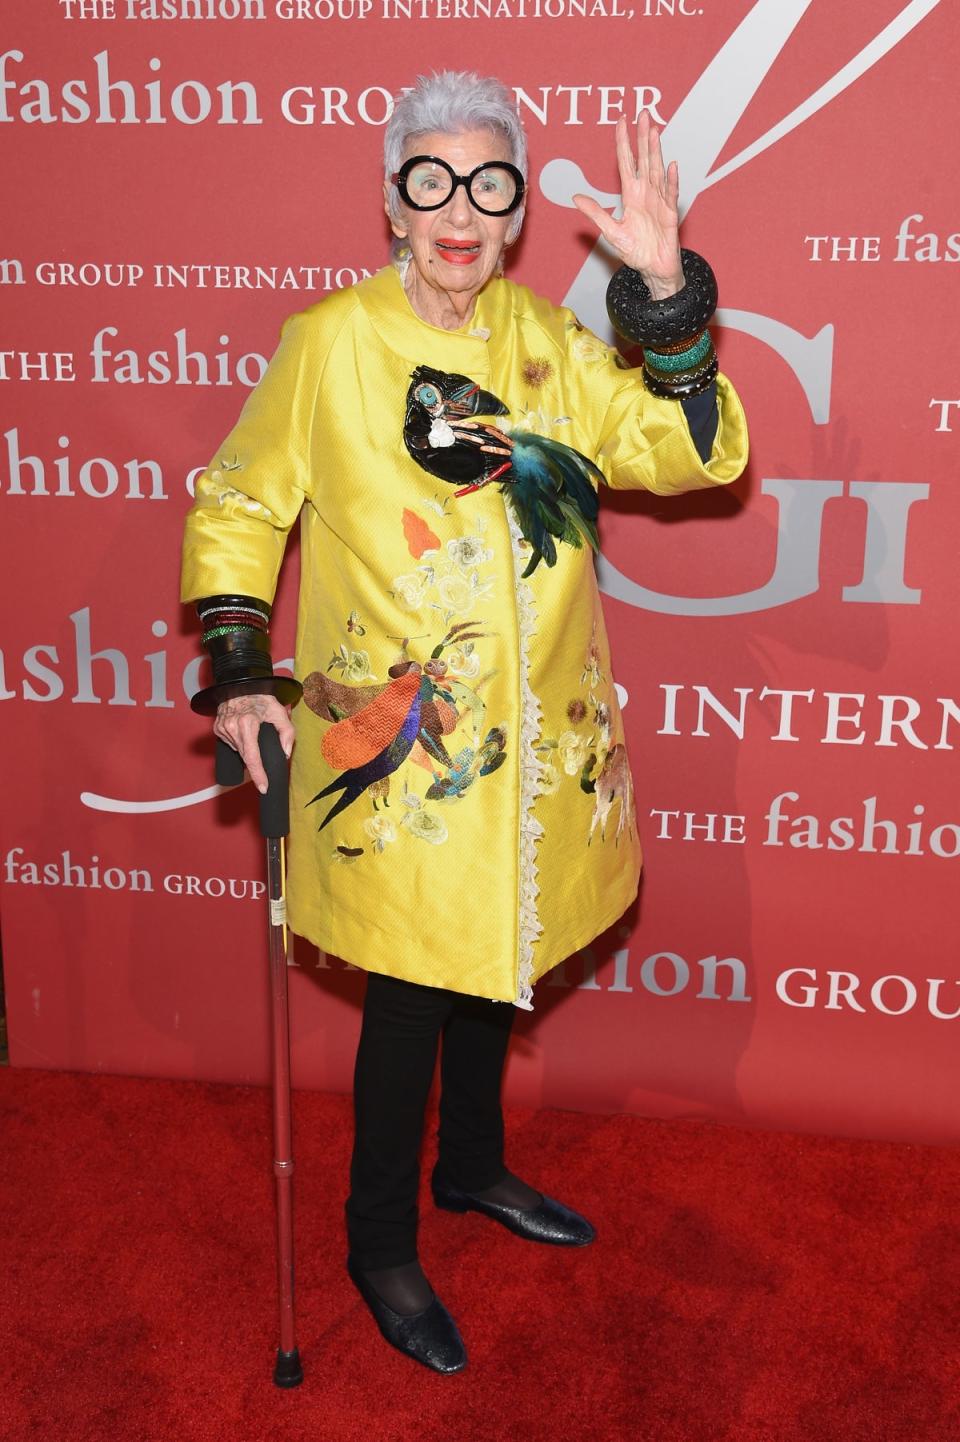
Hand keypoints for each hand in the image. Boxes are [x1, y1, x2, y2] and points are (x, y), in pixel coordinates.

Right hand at [214, 693, 294, 794]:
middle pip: (245, 756)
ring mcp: (222, 728)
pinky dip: (238, 742)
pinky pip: (230, 743)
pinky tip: (243, 732)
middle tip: (262, 750)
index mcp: (247, 724)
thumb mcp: (280, 711)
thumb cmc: (261, 695)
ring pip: (237, 750)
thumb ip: (287, 733)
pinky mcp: (217, 728)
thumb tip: (284, 753)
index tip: (263, 788)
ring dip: (247, 749)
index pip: (252, 757)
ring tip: (253, 733)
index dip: (258, 775)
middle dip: (255, 761)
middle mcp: (231, 727)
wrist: (240, 683)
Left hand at [573, 112, 682, 299]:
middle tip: (643, 113)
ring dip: (656, 151)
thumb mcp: (611, 233)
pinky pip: (670, 196)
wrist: (653, 270)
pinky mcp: (670, 215)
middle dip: (642, 137)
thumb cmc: (636, 251)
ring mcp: (659, 202)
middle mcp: (646, 194)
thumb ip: (596, 214)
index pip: (626, 163)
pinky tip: (671, 166)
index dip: (624, 142)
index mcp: (631, 196)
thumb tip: (576, 198)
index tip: (622, 121)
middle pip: (644, 160)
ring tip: (654, 131)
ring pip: (657, 171)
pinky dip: (671, 182)